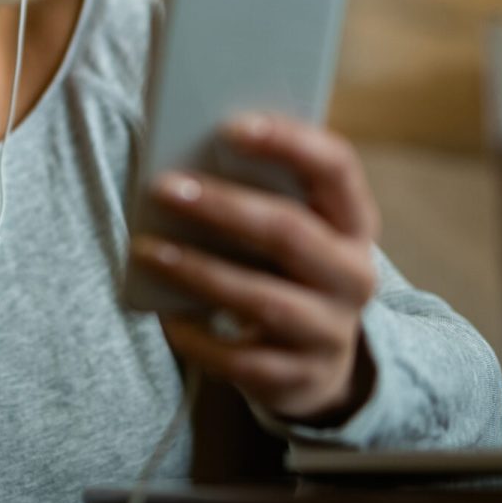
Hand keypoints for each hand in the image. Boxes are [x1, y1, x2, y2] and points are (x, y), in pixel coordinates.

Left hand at [136, 112, 381, 424]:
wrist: (317, 363)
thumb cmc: (284, 271)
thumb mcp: (290, 229)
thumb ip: (259, 193)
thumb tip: (187, 159)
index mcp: (355, 223)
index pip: (336, 168)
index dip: (289, 142)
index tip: (230, 124)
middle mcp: (354, 276)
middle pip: (291, 233)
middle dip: (223, 206)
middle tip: (164, 187)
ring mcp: (331, 332)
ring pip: (262, 299)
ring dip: (199, 271)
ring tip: (147, 249)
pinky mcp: (299, 378)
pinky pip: (242, 359)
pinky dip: (199, 337)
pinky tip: (167, 318)